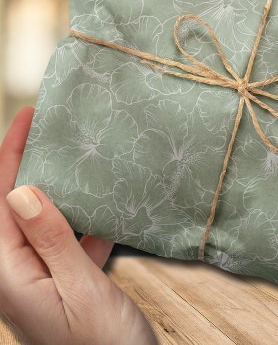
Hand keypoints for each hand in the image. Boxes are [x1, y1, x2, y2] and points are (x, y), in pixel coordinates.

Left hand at [0, 106, 157, 344]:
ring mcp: (42, 277)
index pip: (1, 203)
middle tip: (48, 129)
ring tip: (75, 158)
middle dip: (26, 165)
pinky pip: (68, 239)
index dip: (10, 157)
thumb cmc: (104, 343)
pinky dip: (83, 219)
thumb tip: (21, 191)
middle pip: (15, 207)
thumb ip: (49, 240)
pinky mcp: (65, 280)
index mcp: (10, 276)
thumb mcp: (79, 288)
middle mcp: (18, 273)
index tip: (28, 119)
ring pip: (44, 219)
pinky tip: (103, 208)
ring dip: (57, 188)